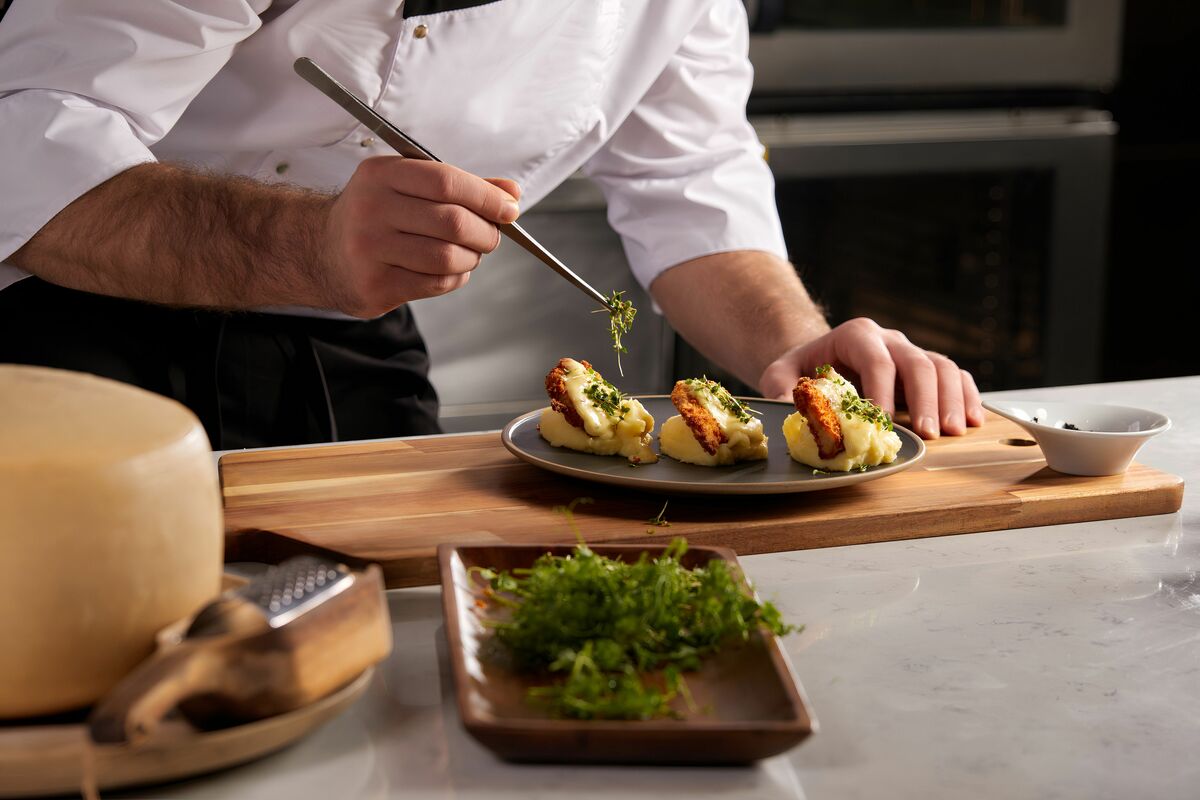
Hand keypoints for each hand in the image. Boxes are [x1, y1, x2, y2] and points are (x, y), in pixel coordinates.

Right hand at [321, 157, 520, 316]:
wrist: (320, 251)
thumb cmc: (376, 215)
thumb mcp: (407, 186)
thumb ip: (461, 187)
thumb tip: (511, 193)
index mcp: (381, 175)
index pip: (447, 181)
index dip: (487, 197)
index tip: (510, 209)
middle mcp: (371, 209)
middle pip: (452, 222)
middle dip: (486, 232)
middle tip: (491, 237)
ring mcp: (369, 250)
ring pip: (447, 257)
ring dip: (471, 258)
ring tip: (467, 254)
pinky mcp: (374, 285)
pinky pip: (435, 283)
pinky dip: (454, 277)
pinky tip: (448, 270)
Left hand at [758, 317, 984, 438]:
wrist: (820, 360)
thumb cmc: (802, 369)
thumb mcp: (780, 374)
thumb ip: (780, 388)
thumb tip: (787, 409)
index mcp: (856, 335)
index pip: (876, 359)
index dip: (881, 390)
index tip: (881, 422)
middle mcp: (889, 340)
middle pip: (916, 362)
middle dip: (925, 398)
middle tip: (929, 433)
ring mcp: (911, 353)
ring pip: (942, 367)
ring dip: (952, 399)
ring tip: (954, 432)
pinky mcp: (926, 369)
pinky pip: (955, 376)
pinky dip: (968, 395)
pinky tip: (974, 421)